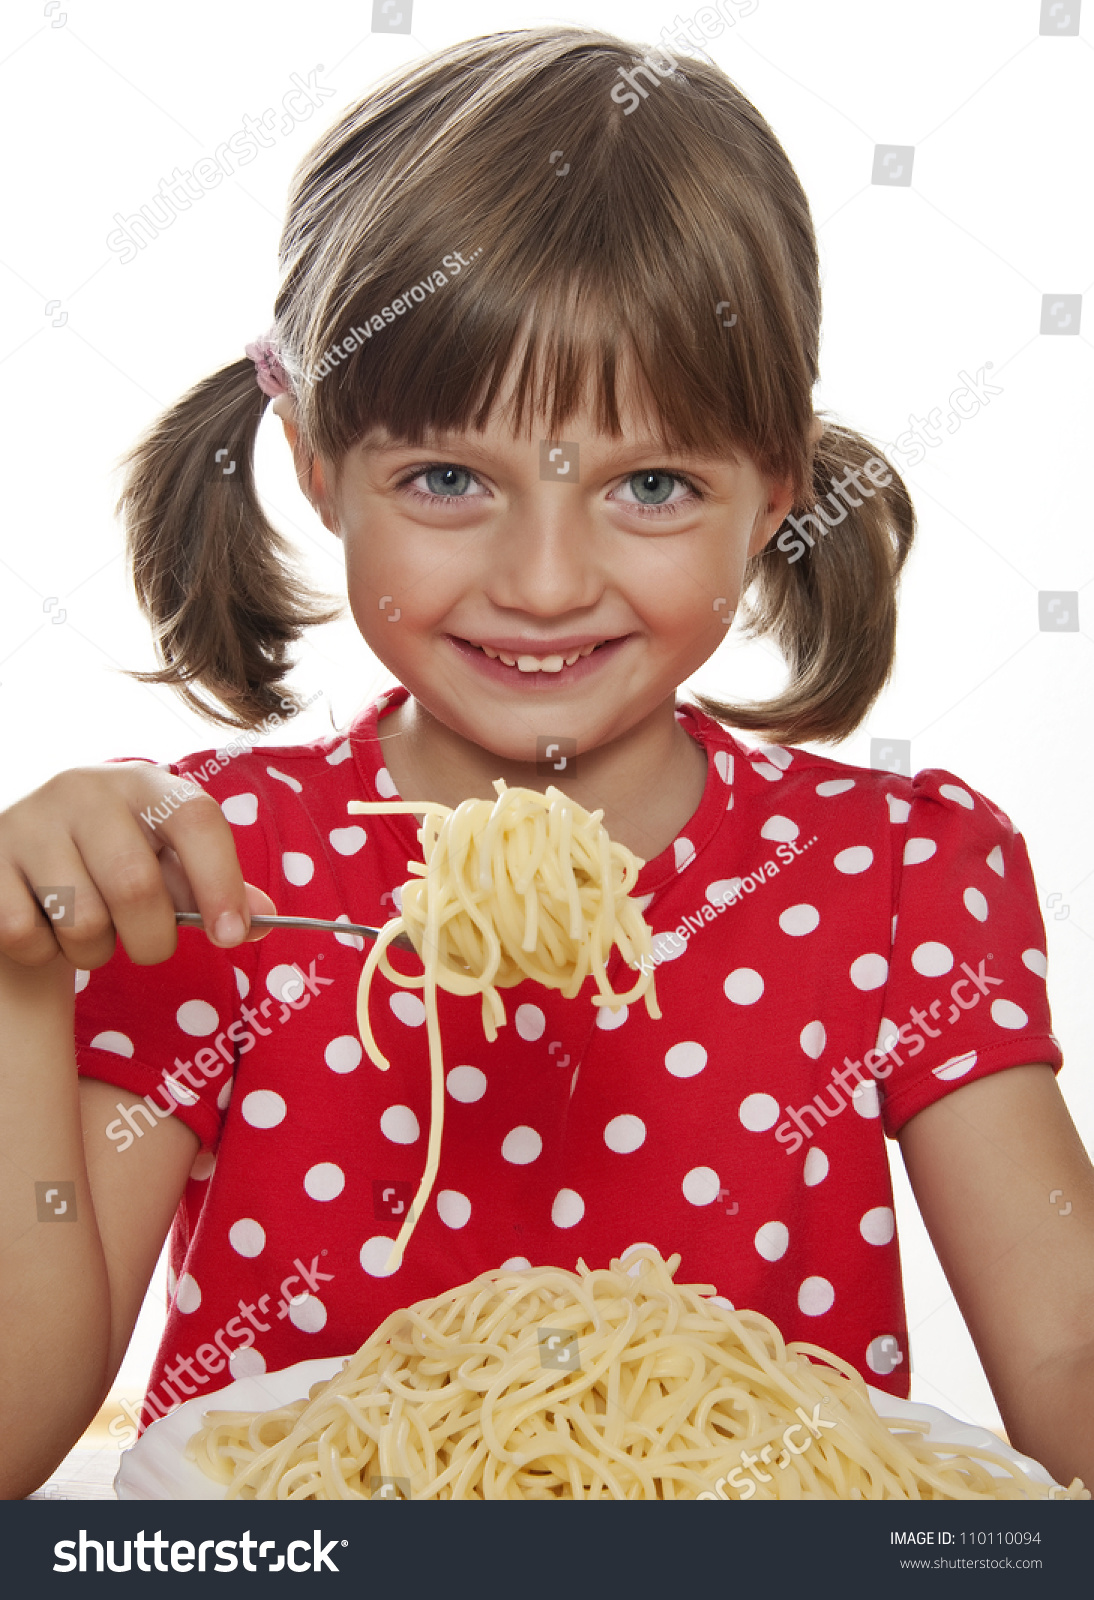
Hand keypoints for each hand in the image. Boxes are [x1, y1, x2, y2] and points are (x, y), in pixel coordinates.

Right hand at [0, 763, 273, 970]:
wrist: (25, 856)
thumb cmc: (114, 861)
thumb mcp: (168, 862)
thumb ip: (217, 890)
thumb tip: (265, 919)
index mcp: (144, 783)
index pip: (196, 819)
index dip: (220, 882)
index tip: (231, 936)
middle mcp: (85, 790)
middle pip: (135, 885)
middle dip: (153, 940)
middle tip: (150, 946)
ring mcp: (28, 821)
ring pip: (81, 920)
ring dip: (95, 951)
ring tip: (92, 932)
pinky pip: (25, 934)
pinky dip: (44, 953)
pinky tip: (47, 929)